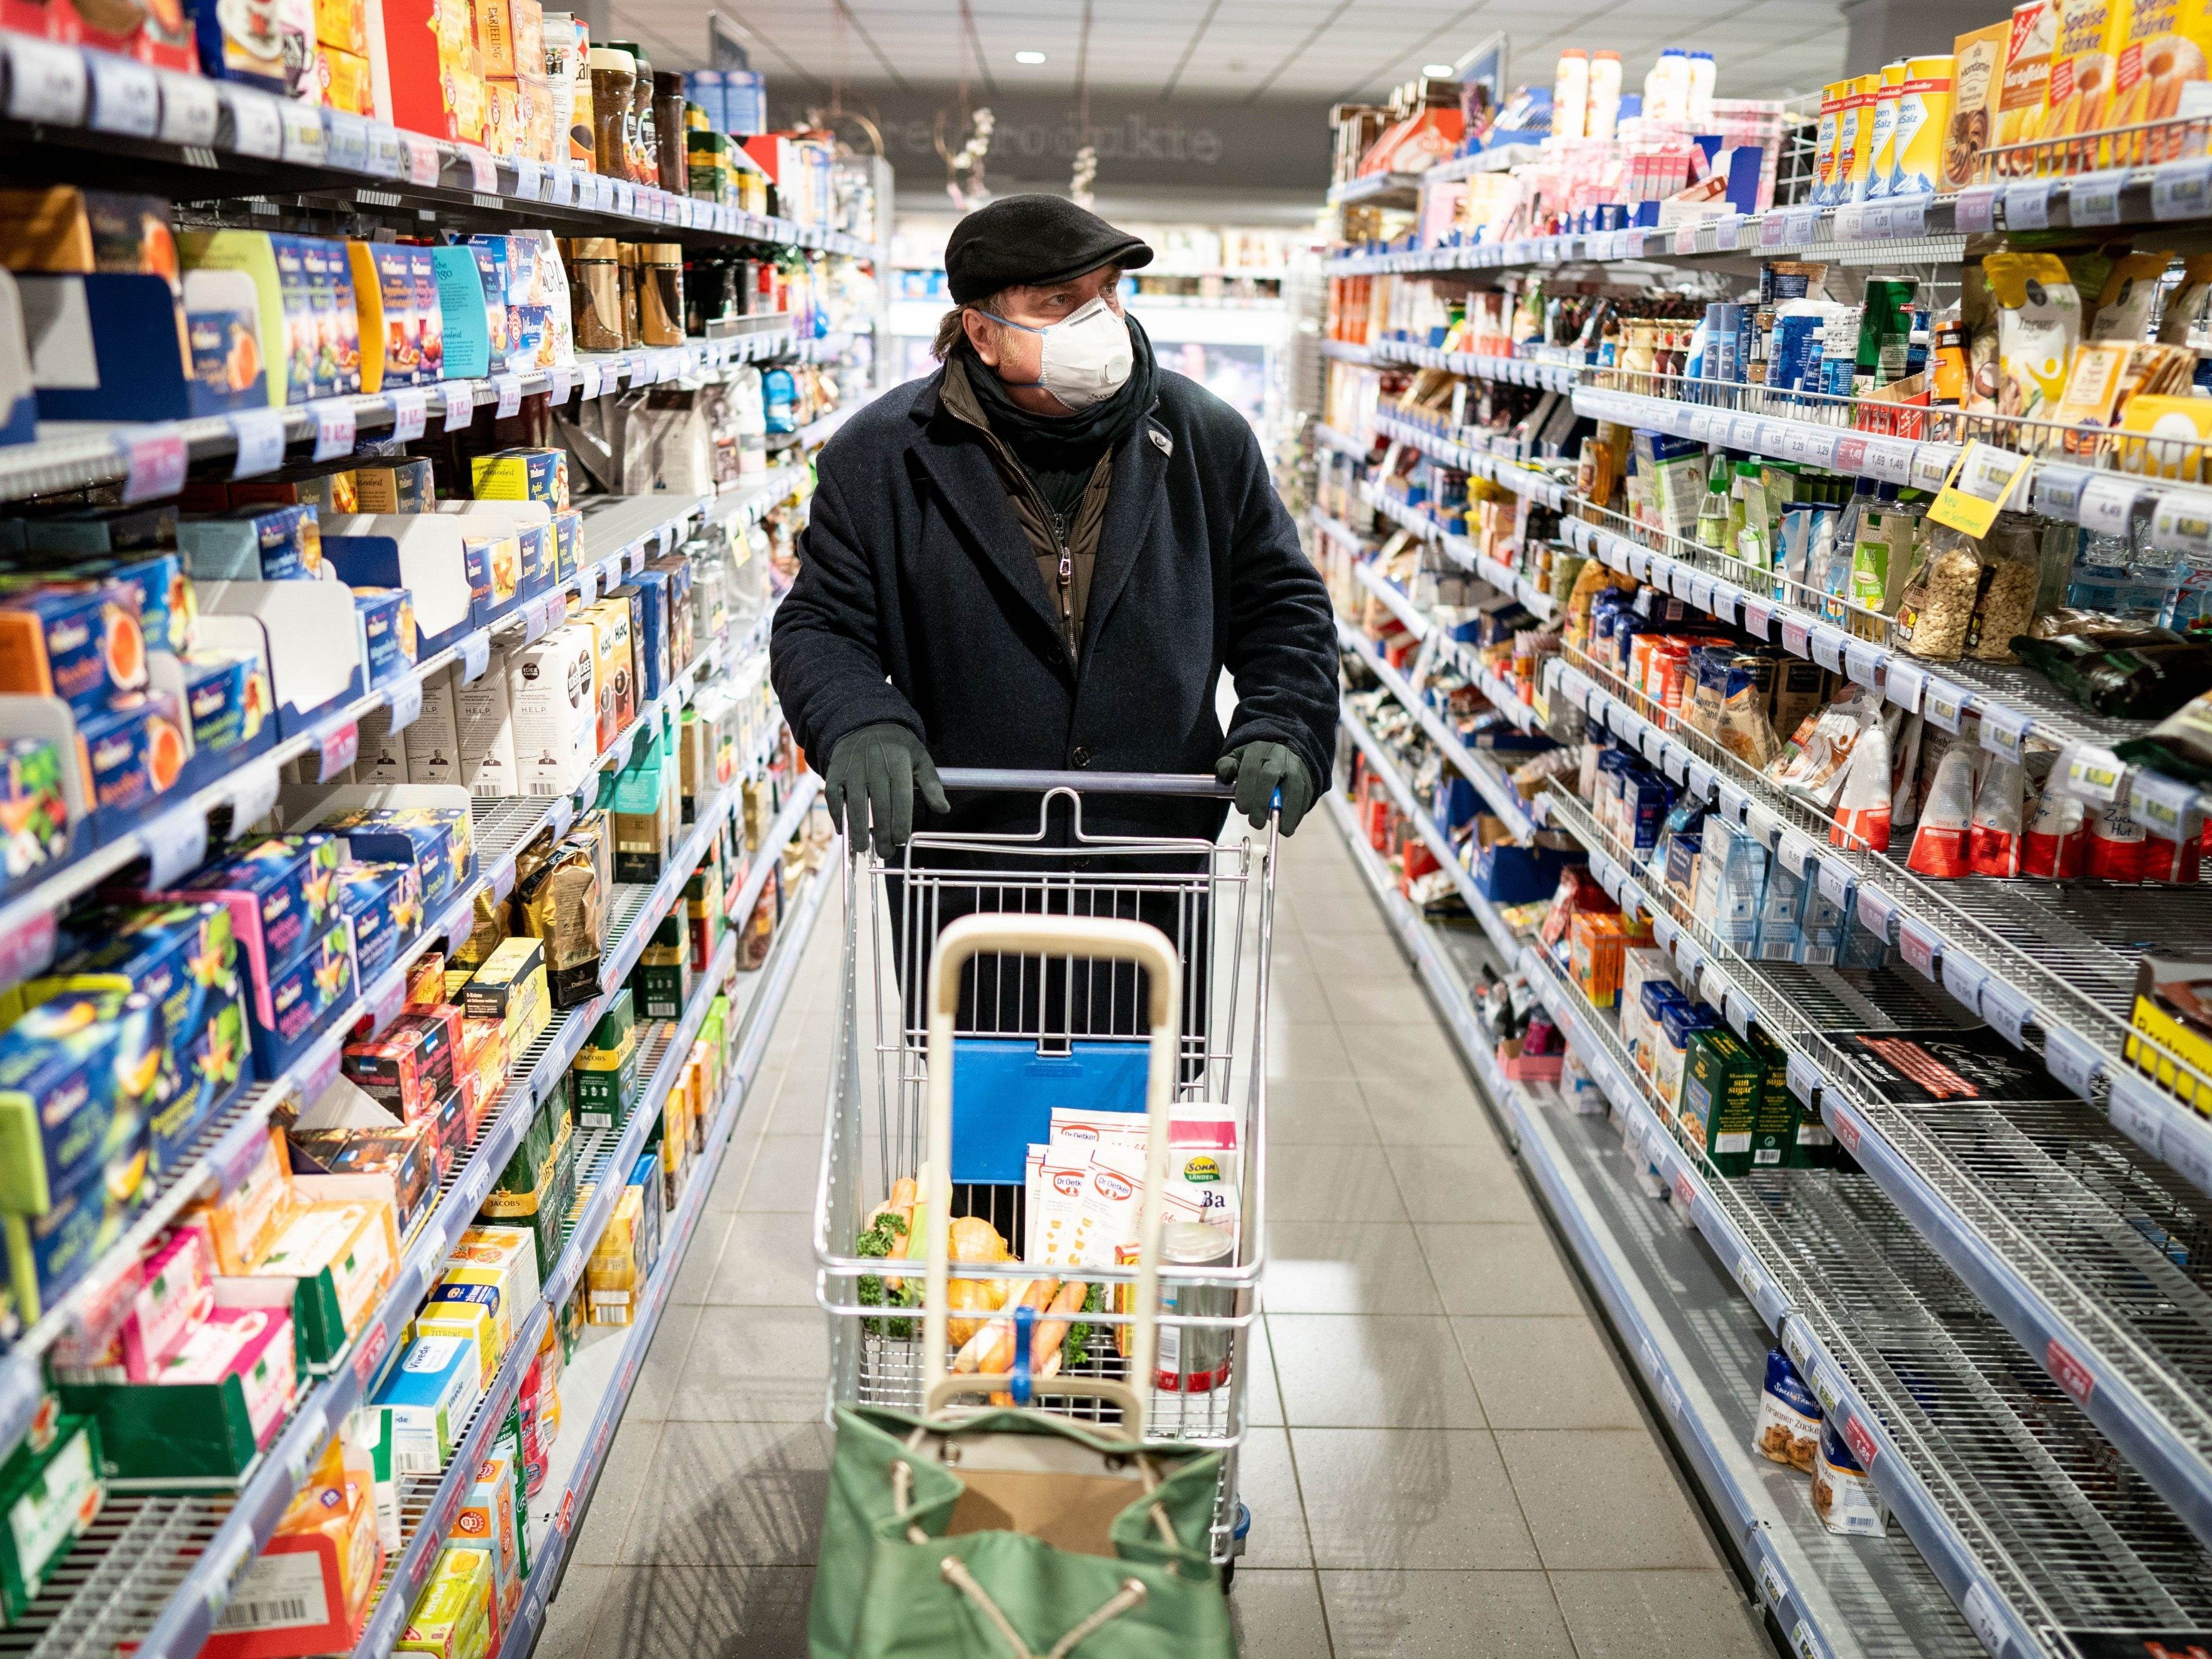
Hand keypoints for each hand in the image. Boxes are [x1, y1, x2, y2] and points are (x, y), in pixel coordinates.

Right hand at [824, 724, 949, 855]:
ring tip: (863, 848)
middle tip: (885, 852)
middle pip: (879, 806)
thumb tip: (944, 809)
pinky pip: (833, 797)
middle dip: (882, 833)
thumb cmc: (897, 747)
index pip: (901, 798)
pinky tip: (844, 831)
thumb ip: (932, 784)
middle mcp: (874, 766)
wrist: (865, 724)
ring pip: (854, 805)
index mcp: (898, 763)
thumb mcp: (920, 758)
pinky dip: (837, 815)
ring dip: (858, 830)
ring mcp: (852, 769)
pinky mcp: (835, 772)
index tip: (900, 840)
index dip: (900, 822)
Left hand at [1216, 742, 1314, 834]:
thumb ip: (1227, 766)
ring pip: (1294, 788)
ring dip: (1288, 811)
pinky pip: (1305, 797)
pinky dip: (1298, 814)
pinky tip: (1289, 826)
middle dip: (1262, 802)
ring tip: (1281, 829)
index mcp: (1257, 752)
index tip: (1242, 810)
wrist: (1283, 750)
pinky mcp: (1307, 781)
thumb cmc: (1256, 761)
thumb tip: (1225, 775)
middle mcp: (1278, 758)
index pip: (1251, 769)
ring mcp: (1295, 769)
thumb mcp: (1237, 758)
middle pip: (1270, 777)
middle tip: (1256, 822)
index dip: (1246, 791)